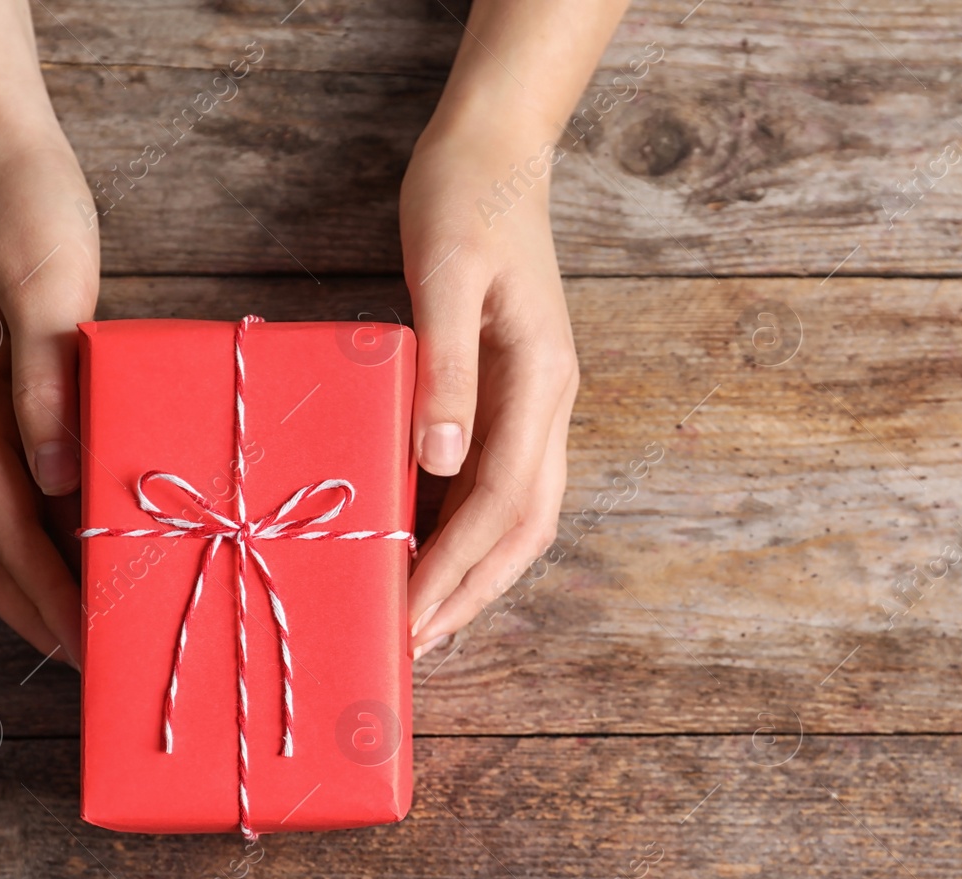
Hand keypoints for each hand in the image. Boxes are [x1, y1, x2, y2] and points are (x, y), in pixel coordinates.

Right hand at [0, 129, 98, 667]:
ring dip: (38, 580)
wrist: (7, 160)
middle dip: (36, 609)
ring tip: (91, 622)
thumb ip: (47, 383)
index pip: (5, 529)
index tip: (83, 644)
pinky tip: (94, 542)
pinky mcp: (14, 394)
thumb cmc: (33, 220)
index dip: (43, 594)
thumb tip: (54, 476)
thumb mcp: (46, 293)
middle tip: (91, 659)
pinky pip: (23, 484)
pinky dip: (50, 530)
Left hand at [401, 121, 578, 656]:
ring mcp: (534, 399)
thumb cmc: (464, 201)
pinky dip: (464, 526)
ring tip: (420, 615)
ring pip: (517, 511)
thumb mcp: (447, 275)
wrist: (494, 150)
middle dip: (472, 592)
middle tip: (414, 645)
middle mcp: (548, 401)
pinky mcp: (509, 390)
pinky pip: (495, 478)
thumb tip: (442, 465)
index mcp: (540, 381)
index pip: (504, 503)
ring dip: (473, 569)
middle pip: (525, 526)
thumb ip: (448, 369)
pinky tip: (424, 544)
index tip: (413, 620)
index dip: (459, 570)